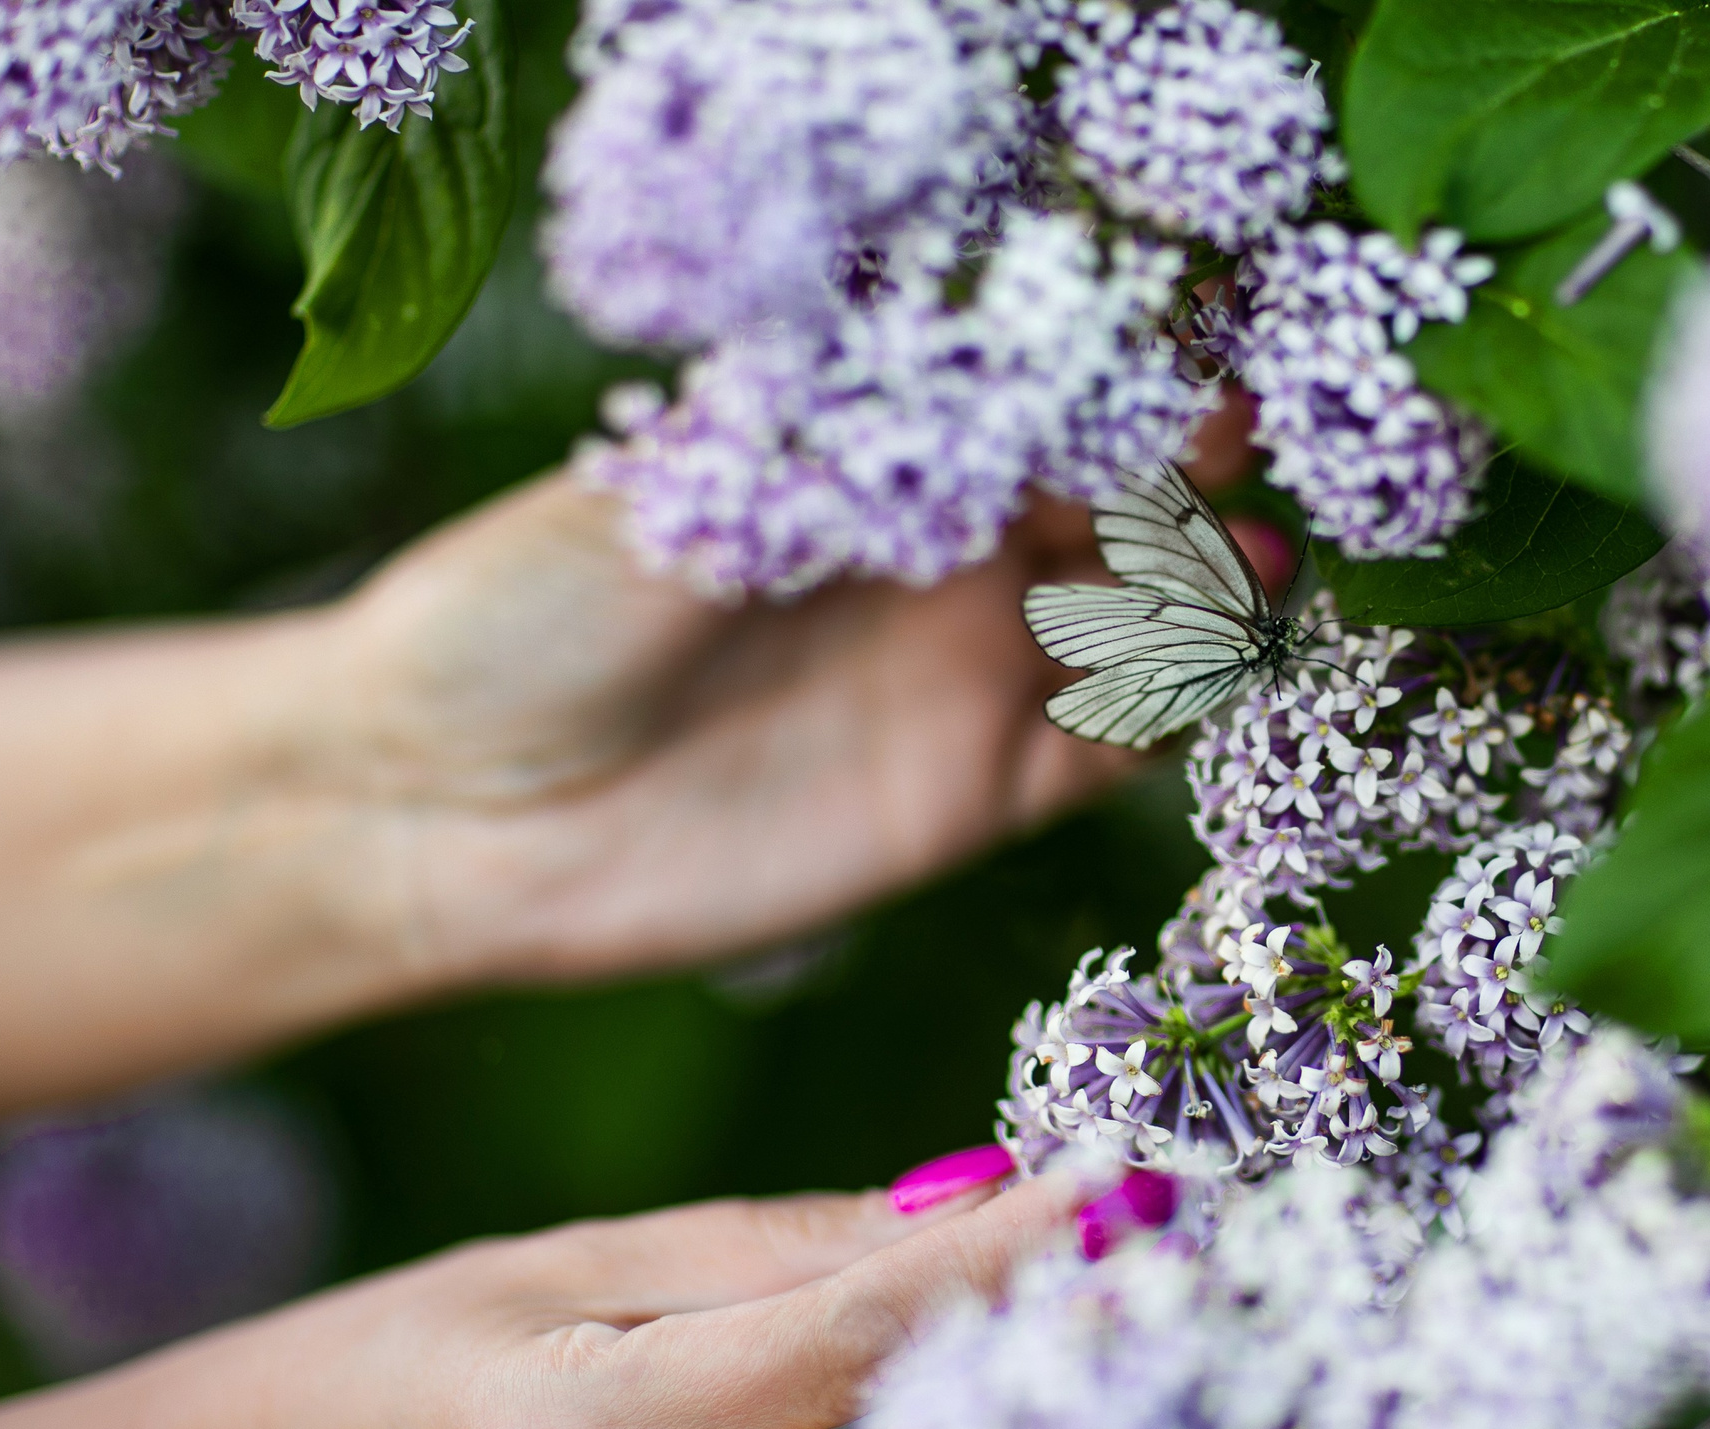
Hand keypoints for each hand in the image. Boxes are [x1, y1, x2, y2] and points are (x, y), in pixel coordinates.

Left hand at [0, 406, 1266, 1123]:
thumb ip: (819, 454)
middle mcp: (935, 561)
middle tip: (1248, 438)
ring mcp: (964, 675)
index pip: (1023, 396)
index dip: (1110, 365)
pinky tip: (1205, 672)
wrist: (448, 817)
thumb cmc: (519, 618)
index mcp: (864, 459)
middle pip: (1108, 499)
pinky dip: (1172, 710)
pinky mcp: (972, 792)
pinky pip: (1110, 748)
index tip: (1183, 330)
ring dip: (1206, 588)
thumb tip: (954, 368)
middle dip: (1187, 466)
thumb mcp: (660, 502)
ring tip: (1261, 559)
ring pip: (1133, 620)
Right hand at [0, 1166, 1073, 1428]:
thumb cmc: (355, 1384)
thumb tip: (960, 1209)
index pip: (864, 1343)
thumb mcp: (541, 1268)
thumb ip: (763, 1249)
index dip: (1018, 1255)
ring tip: (1128, 1313)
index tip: (1128, 1178)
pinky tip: (1005, 1403)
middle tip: (1181, 1265)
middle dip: (1085, 1381)